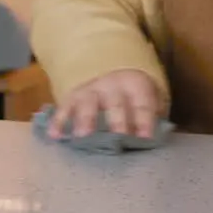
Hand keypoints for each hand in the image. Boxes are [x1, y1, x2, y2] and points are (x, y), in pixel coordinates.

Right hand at [46, 68, 160, 140]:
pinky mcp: (73, 97)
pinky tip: (54, 135)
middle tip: (118, 137)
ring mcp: (91, 90)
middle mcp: (113, 85)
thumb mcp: (150, 98)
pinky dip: (59, 121)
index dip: (145, 119)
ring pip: (88, 103)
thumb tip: (158, 138)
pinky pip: (64, 109)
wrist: (111, 73)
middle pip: (116, 103)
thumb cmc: (134, 97)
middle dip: (118, 121)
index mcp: (136, 85)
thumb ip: (155, 116)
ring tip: (83, 136)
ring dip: (86, 118)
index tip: (145, 137)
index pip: (142, 103)